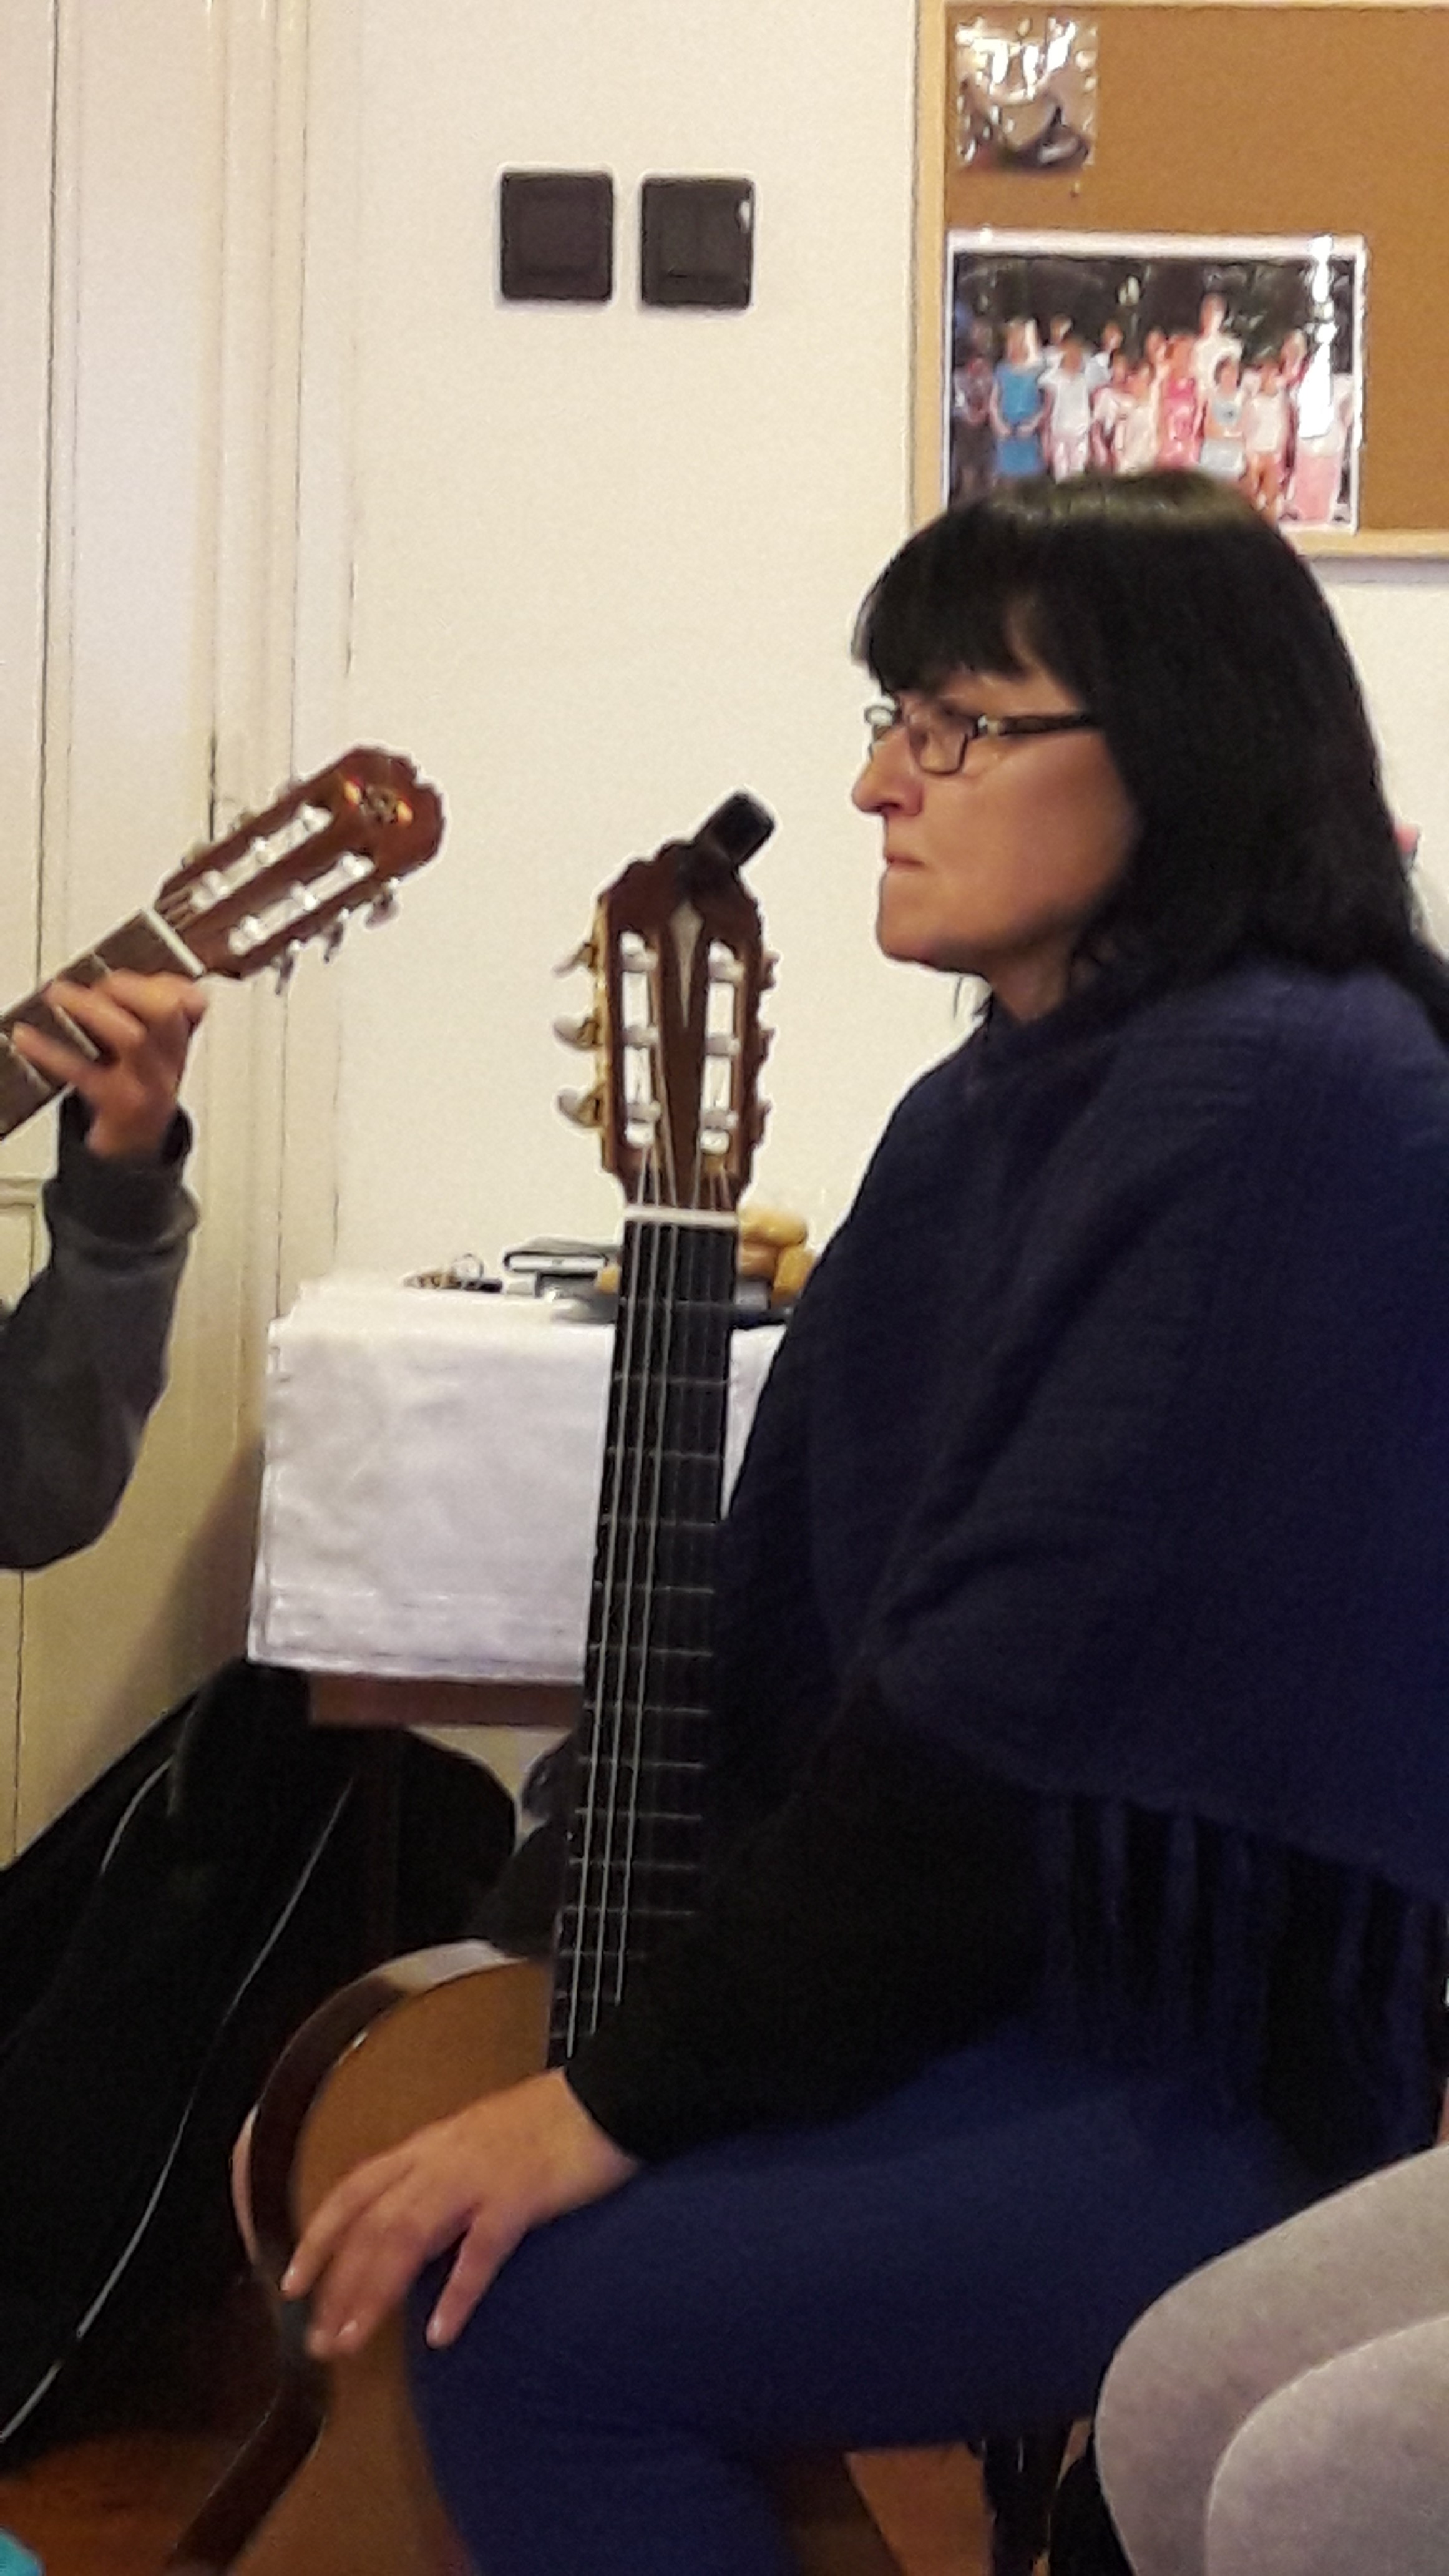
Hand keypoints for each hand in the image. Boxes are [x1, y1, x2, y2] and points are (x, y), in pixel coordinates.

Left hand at [11, 970, 205, 1158]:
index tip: (123, 974)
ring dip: (90, 1009)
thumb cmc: (138, 1089)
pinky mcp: (116, 1103)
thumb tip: (107, 977)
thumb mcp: (153, 1050)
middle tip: (96, 984)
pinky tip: (25, 1037)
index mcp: (178, 1042)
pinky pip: (82, 1072)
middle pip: (165, 1012)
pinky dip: (49, 1051)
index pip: (191, 1002)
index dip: (162, 982)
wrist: (136, 1146)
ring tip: (58, 994)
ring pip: (130, 1037)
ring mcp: (145, 1084)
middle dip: (128, 988)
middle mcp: (168, 1061)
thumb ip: (143, 1011)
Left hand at [281, 2069, 637, 2356]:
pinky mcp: (521, 2196)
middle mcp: (443, 2158)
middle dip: (338, 2284)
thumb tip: (416, 2232)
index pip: (356, 2189)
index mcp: (431, 2145)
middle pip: (373, 2224)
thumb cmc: (551, 2121)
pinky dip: (456, 2292)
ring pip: (407, 2236)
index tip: (291, 2284)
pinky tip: (441, 2333)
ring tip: (353, 2343)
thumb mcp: (480, 2141)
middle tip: (320, 2342)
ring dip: (375, 2292)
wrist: (610, 2093)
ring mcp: (479, 2176)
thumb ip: (444, 2179)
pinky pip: (480, 2250)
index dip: (319, 2235)